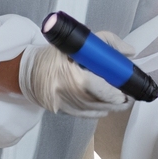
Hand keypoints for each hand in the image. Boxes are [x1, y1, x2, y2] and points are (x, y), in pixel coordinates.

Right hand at [18, 32, 133, 118]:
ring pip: (96, 111)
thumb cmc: (53, 56)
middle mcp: (68, 94)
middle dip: (118, 101)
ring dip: (110, 107)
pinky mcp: (63, 112)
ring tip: (121, 102)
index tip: (127, 90)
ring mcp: (65, 105)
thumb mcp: (80, 43)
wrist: (28, 70)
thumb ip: (108, 43)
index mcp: (73, 77)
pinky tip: (104, 107)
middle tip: (129, 96)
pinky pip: (86, 115)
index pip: (103, 90)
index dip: (117, 93)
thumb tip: (129, 52)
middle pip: (102, 103)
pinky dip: (97, 111)